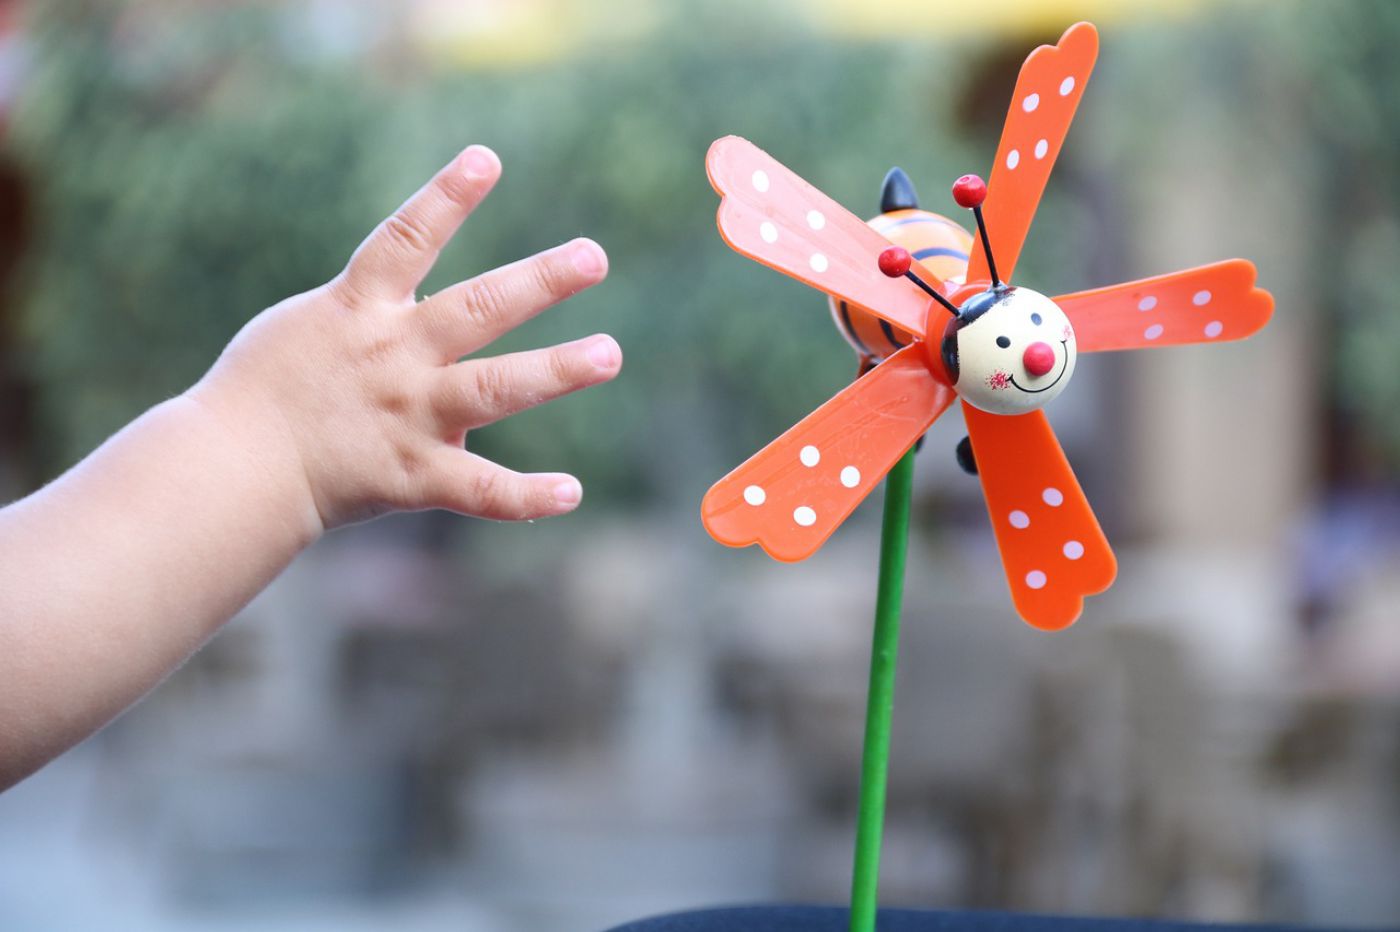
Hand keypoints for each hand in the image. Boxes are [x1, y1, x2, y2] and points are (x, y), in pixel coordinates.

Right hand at [191, 144, 618, 529]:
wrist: (230, 467)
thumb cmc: (267, 389)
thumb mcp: (312, 326)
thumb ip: (379, 316)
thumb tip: (441, 332)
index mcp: (359, 309)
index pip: (406, 239)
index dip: (445, 198)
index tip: (486, 158)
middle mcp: (393, 355)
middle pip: (477, 309)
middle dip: (540, 281)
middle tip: (594, 256)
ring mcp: (407, 414)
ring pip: (493, 388)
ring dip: (556, 371)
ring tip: (609, 353)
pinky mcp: (412, 474)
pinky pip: (477, 488)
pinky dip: (524, 496)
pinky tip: (571, 493)